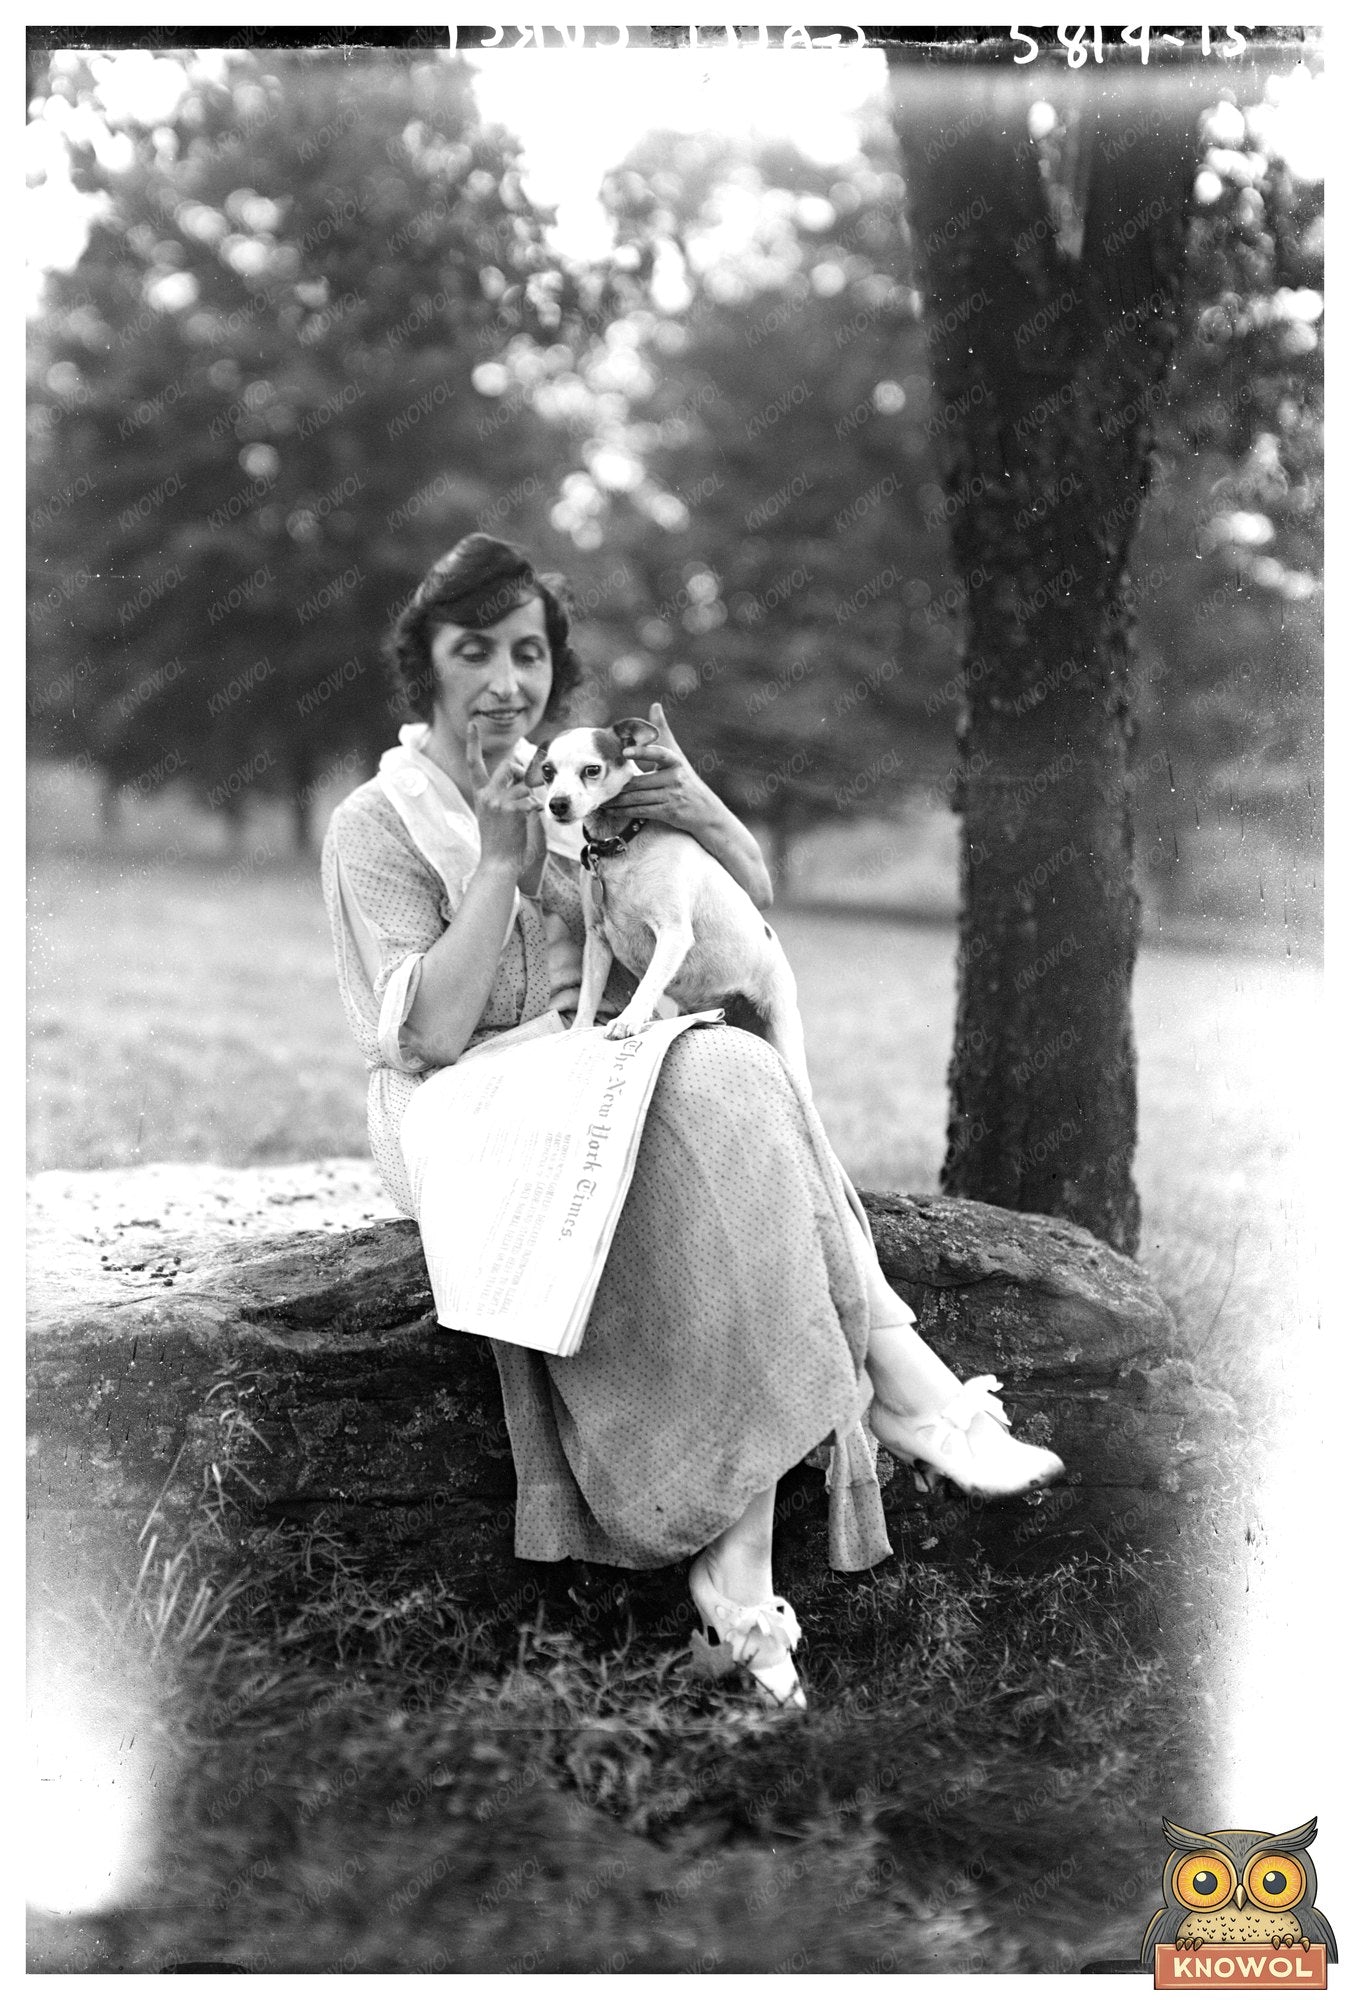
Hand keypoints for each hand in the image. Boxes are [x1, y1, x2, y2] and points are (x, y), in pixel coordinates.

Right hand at [466, 721, 539, 878]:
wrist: (497, 863)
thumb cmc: (498, 841)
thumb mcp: (492, 814)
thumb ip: (500, 794)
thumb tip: (518, 778)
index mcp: (479, 794)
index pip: (474, 763)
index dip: (473, 743)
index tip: (472, 724)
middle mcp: (486, 795)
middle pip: (508, 766)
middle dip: (522, 772)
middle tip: (528, 785)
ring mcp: (497, 802)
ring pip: (523, 783)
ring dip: (531, 794)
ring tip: (527, 811)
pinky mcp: (511, 810)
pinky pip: (531, 799)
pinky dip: (537, 807)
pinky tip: (532, 817)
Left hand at [614, 702, 712, 835]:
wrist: (704, 809)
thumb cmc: (684, 777)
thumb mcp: (676, 754)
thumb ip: (663, 731)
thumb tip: (655, 705)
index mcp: (675, 761)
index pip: (659, 754)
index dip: (643, 753)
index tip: (625, 752)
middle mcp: (675, 778)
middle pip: (640, 782)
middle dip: (619, 786)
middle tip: (599, 784)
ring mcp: (672, 796)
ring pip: (638, 798)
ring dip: (617, 801)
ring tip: (601, 799)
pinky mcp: (669, 813)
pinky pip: (642, 812)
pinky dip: (624, 812)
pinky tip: (611, 811)